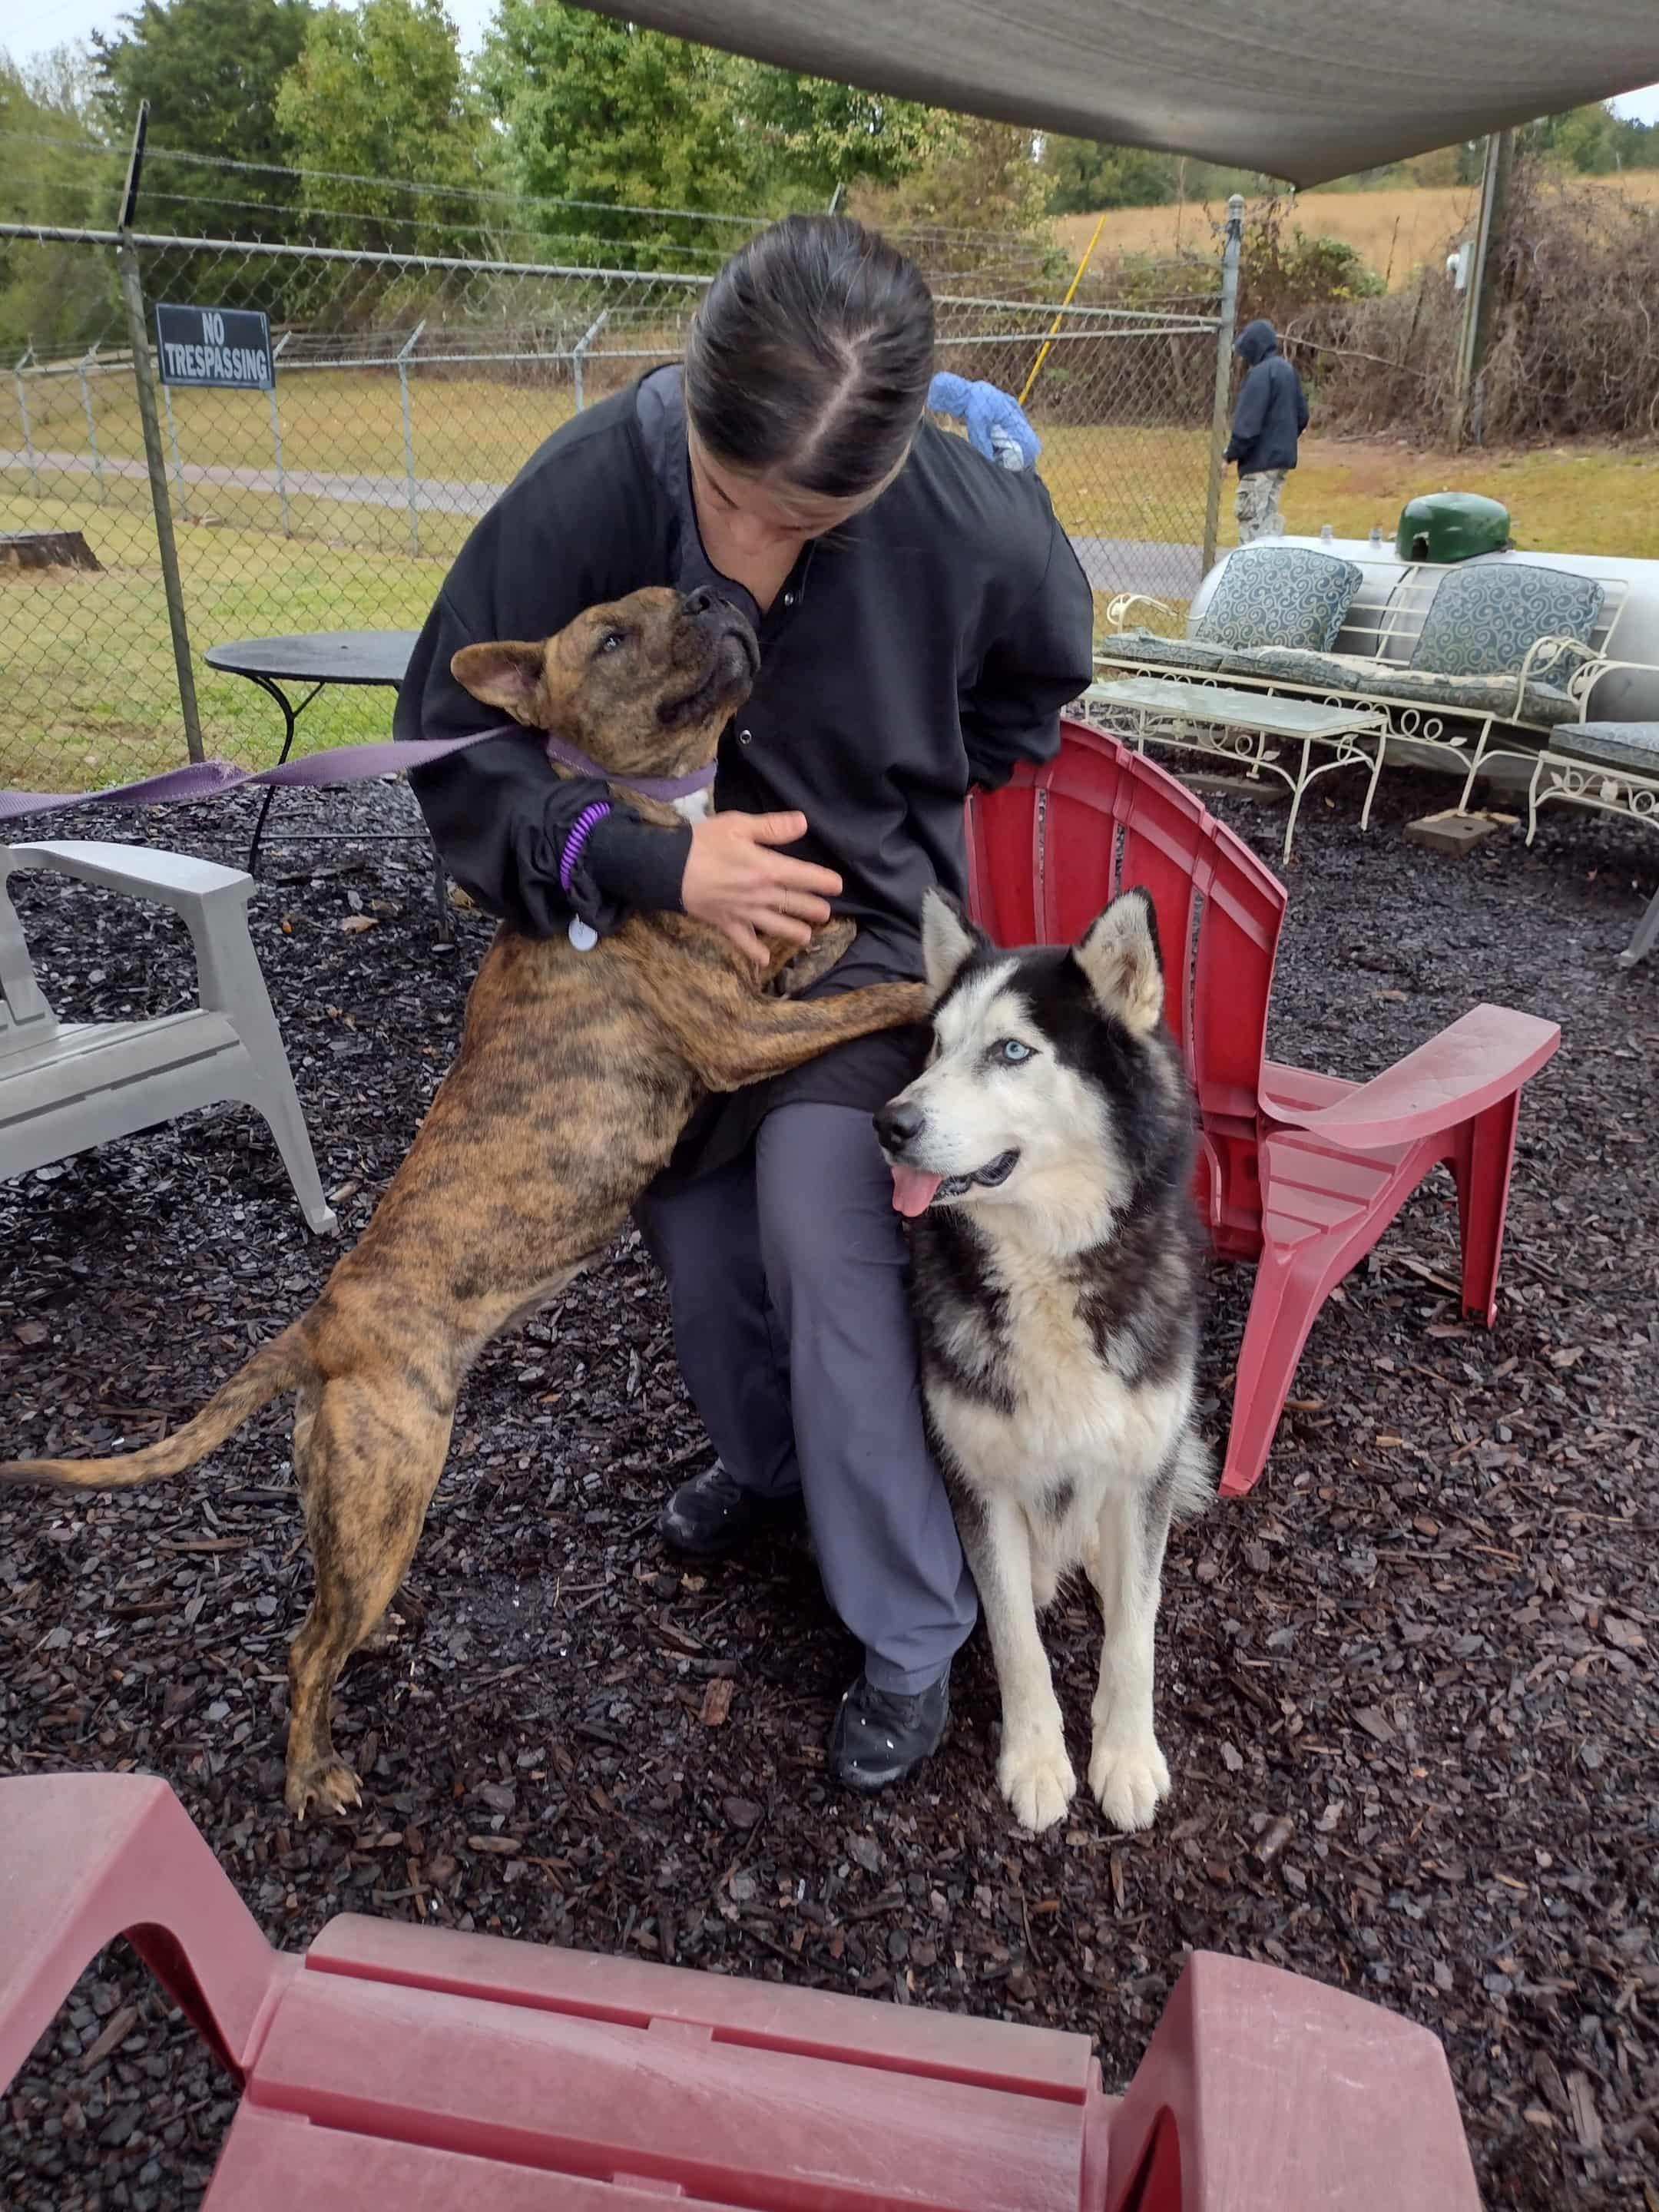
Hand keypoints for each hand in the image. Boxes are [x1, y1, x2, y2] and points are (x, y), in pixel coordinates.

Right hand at [681, 811, 841, 967]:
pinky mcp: (725, 923)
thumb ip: (772, 827)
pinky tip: (764, 960)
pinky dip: (754, 952)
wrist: (667, 868)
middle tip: (826, 913)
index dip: (823, 881)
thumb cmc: (702, 843)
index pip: (803, 876)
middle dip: (813, 909)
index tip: (837, 885)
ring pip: (775, 926)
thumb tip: (803, 823)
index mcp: (767, 868)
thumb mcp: (738, 825)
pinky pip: (743, 941)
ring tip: (807, 937)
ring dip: (793, 932)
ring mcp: (744, 912)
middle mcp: (760, 894)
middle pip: (793, 904)